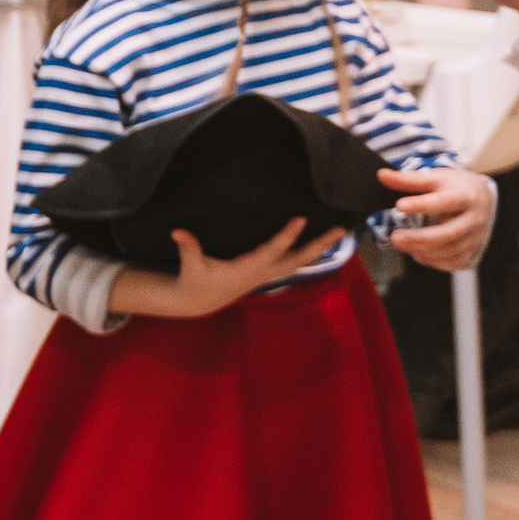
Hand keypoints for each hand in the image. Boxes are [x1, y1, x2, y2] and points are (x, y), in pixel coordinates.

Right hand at [108, 217, 345, 319]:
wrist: (200, 301)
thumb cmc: (195, 281)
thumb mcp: (191, 265)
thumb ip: (188, 248)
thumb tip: (178, 231)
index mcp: (247, 268)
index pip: (272, 250)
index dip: (287, 235)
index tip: (301, 219)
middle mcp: (263, 272)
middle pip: (298, 258)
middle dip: (319, 244)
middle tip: (340, 229)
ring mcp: (268, 275)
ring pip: (301, 261)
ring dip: (320, 248)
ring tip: (339, 233)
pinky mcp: (268, 274)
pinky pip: (295, 263)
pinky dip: (310, 253)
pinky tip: (320, 244)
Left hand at [382, 165, 495, 270]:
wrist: (481, 197)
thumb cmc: (454, 187)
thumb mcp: (434, 178)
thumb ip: (408, 179)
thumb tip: (381, 175)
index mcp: (465, 196)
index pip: (444, 202)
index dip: (422, 205)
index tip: (399, 205)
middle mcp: (474, 218)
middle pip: (449, 233)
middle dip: (420, 238)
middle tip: (395, 237)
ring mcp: (476, 236)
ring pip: (451, 250)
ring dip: (424, 251)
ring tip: (402, 244)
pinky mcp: (473, 250)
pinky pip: (455, 261)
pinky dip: (434, 261)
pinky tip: (418, 253)